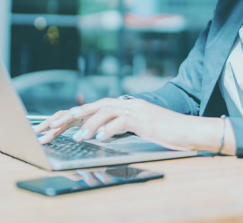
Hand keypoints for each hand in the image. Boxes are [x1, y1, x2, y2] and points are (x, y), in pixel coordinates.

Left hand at [34, 98, 235, 154]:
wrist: (187, 130)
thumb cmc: (164, 131)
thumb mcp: (139, 127)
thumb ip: (122, 126)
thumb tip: (103, 131)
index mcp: (126, 106)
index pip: (95, 108)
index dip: (75, 115)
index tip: (58, 123)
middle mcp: (128, 104)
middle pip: (95, 106)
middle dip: (73, 115)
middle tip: (56, 124)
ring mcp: (136, 110)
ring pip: (106, 111)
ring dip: (89, 124)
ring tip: (78, 137)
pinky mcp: (143, 119)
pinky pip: (122, 122)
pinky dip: (109, 129)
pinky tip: (99, 138)